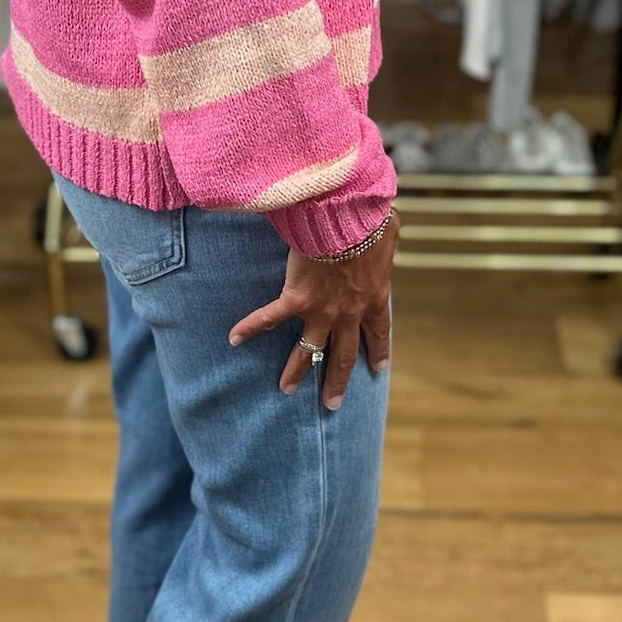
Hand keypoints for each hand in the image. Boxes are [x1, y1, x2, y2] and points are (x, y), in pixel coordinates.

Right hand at [228, 213, 399, 409]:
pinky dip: (251, 327)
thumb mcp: (387, 233)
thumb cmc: (368, 220)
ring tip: (285, 390)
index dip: (378, 351)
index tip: (378, 369)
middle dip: (337, 381)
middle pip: (343, 354)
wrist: (345, 218)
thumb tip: (385, 233)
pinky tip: (234, 338)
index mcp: (373, 297)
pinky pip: (270, 318)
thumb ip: (386, 243)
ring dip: (296, 371)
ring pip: (309, 349)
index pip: (379, 332)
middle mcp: (348, 312)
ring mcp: (321, 310)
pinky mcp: (296, 299)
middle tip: (331, 404)